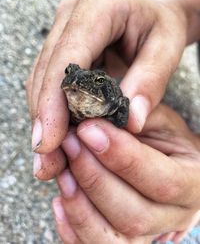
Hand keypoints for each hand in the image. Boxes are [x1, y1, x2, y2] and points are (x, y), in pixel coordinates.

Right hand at [26, 0, 189, 155]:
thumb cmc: (162, 27)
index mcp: (101, 5)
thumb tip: (130, 123)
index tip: (50, 141)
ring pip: (42, 79)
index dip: (54, 102)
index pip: (68, 58)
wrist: (154, 16)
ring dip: (44, 119)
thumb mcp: (167, 49)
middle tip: (48, 160)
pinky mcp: (63, 47)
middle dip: (45, 119)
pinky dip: (51, 110)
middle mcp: (73, 15)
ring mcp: (63, 30)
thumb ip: (150, 84)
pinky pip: (49, 81)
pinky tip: (57, 134)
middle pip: (47, 72)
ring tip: (50, 157)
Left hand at [52, 104, 199, 243]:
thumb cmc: (163, 138)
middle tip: (70, 143)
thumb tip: (130, 113)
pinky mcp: (125, 239)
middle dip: (94, 178)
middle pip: (133, 214)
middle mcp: (174, 216)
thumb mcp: (161, 118)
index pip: (160, 181)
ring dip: (80, 204)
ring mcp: (149, 233)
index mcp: (193, 182)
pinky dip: (73, 227)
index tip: (89, 130)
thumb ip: (147, 108)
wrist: (168, 161)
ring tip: (63, 170)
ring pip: (112, 239)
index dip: (121, 157)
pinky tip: (60, 200)